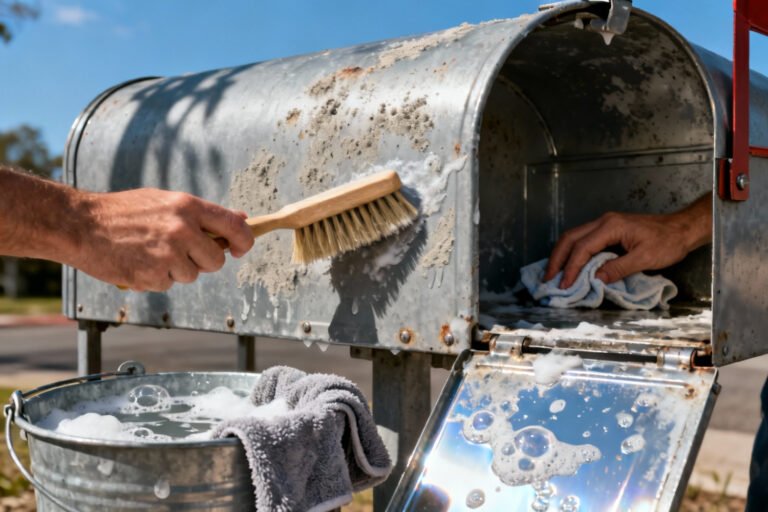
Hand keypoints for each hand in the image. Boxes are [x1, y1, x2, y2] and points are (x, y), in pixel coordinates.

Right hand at [72, 188, 253, 290]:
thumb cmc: (125, 211)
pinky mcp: (152, 276)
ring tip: (152, 253)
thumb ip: (203, 214)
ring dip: (177, 270)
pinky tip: (139, 262)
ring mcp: (167, 254)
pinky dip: (157, 278)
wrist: (81, 224)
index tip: (239, 249)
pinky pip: (168, 284)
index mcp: (188, 207)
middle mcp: (182, 229)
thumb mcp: (166, 201)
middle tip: (183, 253)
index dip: (244, 241)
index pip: (234, 227)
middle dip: (204, 261)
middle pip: (216, 260)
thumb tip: (241, 219)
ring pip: (192, 275)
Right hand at [544, 194, 711, 288]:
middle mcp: (603, 222)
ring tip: (553, 274)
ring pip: (573, 237)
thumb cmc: (667, 242)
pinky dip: (571, 253)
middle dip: (556, 259)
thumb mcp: (645, 259)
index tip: (564, 285)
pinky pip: (582, 240)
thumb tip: (595, 280)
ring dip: (561, 256)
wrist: (681, 229)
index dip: (571, 268)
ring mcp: (604, 224)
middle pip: (570, 238)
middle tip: (548, 279)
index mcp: (611, 226)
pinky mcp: (607, 230)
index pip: (582, 248)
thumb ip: (618, 268)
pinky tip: (568, 265)